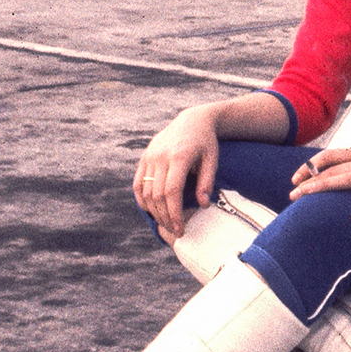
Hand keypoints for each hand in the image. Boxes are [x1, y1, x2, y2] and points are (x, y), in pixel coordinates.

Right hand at [136, 107, 223, 240]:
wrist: (192, 120)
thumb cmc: (206, 142)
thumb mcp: (212, 159)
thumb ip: (207, 182)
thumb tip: (203, 205)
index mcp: (178, 157)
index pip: (172, 191)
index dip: (174, 212)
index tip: (180, 228)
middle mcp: (160, 157)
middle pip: (157, 194)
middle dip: (165, 216)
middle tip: (175, 230)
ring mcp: (149, 157)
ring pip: (145, 191)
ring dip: (154, 211)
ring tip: (166, 223)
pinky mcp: (144, 158)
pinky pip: (138, 183)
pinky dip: (142, 199)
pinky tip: (151, 210)